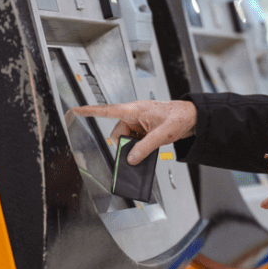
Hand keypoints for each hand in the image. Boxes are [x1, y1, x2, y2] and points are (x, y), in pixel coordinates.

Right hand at [66, 100, 196, 164]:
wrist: (192, 117)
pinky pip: (134, 140)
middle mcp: (134, 115)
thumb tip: (131, 159)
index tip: (75, 110)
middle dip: (125, 144)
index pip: (108, 110)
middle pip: (117, 133)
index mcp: (135, 110)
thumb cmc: (179, 116)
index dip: (90, 111)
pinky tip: (149, 146)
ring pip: (126, 139)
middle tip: (138, 151)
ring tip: (150, 144)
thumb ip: (145, 148)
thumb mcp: (162, 134)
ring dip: (134, 146)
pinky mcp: (144, 129)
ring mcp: (139, 122)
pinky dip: (139, 146)